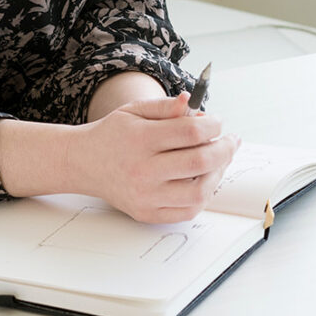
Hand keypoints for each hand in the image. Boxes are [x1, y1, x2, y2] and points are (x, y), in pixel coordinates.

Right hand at [74, 93, 240, 224]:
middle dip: (224, 149)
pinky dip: (203, 195)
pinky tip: (205, 179)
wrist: (83, 162)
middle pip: (199, 162)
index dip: (212, 125)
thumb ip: (165, 106)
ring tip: (219, 160)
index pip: (190, 132)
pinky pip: (188, 211)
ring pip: (199, 191)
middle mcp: (143, 170)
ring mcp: (145, 196)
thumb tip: (192, 102)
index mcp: (140, 139)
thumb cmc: (113, 134)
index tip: (217, 121)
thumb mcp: (134, 110)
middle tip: (231, 141)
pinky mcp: (147, 213)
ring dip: (218, 174)